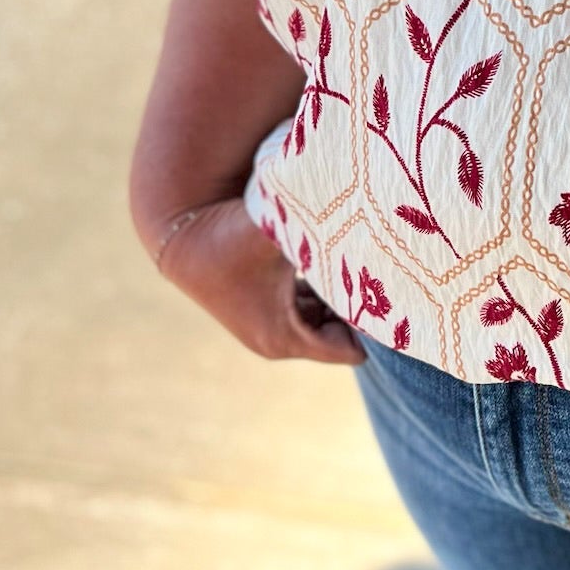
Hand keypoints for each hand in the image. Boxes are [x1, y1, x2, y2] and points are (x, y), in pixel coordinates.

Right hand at [151, 197, 364, 366]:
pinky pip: (309, 310)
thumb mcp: (284, 231)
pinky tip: (336, 260)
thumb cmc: (233, 233)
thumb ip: (326, 229)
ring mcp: (269, 330)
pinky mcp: (265, 313)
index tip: (386, 291)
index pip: (351, 349)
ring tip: (361, 265)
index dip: (371, 323)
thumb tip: (370, 220)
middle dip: (358, 310)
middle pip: (340, 337)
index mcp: (284, 337)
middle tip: (381, 274)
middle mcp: (277, 342)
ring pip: (325, 322)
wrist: (182, 233)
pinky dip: (323, 292)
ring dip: (340, 298)